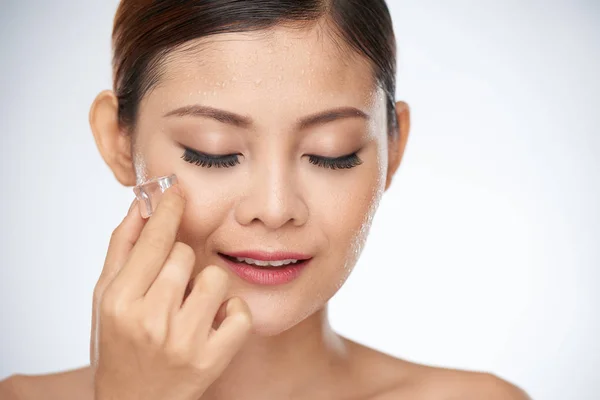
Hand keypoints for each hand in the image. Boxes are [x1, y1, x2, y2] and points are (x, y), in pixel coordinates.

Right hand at [90, 185, 251, 399]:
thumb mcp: (105, 298)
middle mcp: (151, 320)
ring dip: (206, 286)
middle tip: (171, 284)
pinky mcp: (212, 359)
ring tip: (190, 305)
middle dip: (181, 261)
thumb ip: (122, 249)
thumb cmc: (118, 344)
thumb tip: (141, 205)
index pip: (153, 240)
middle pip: (186, 255)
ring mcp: (184, 341)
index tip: (178, 191)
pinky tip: (212, 322)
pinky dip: (231, 312)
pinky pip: (239, 312)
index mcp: (120, 301)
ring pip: (215, 278)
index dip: (169, 210)